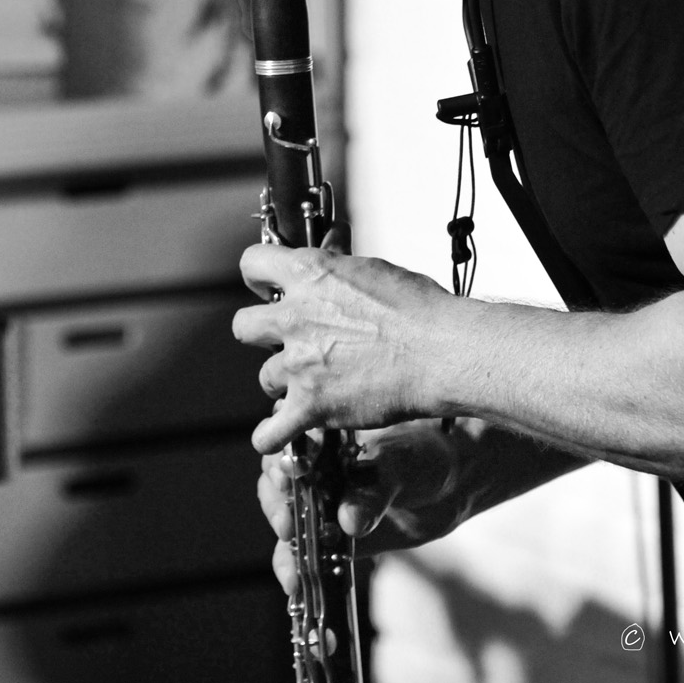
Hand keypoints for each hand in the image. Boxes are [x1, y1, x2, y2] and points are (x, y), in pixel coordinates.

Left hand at [233, 239, 454, 453]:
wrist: (440, 350)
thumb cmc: (418, 309)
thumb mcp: (372, 269)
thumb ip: (338, 264)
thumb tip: (330, 247)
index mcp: (309, 274)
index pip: (253, 263)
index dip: (259, 277)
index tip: (267, 287)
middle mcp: (295, 317)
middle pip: (243, 326)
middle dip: (261, 333)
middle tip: (285, 338)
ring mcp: (299, 364)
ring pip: (265, 377)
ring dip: (286, 380)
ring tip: (314, 380)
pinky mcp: (311, 405)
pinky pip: (270, 432)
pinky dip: (273, 435)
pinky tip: (281, 431)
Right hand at [257, 420, 480, 590]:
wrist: (450, 486)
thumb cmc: (423, 457)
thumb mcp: (402, 464)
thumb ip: (376, 489)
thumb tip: (348, 520)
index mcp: (326, 437)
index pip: (289, 445)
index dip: (282, 460)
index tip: (288, 475)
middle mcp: (316, 470)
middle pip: (277, 484)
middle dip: (276, 503)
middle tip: (288, 520)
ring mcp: (321, 505)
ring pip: (285, 520)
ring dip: (283, 539)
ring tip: (291, 552)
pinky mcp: (329, 538)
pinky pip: (302, 554)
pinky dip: (293, 569)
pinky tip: (295, 584)